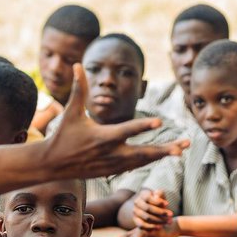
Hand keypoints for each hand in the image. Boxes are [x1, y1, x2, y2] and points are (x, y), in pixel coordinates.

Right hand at [44, 65, 187, 180]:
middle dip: (165, 149)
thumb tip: (77, 64)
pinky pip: (134, 166)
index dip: (144, 126)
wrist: (52, 164)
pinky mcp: (112, 171)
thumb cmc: (63, 135)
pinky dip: (148, 160)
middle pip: (144, 153)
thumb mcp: (71, 111)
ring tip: (181, 150)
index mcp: (103, 137)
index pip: (127, 130)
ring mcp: (113, 165)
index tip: (160, 122)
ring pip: (142, 161)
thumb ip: (79, 88)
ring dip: (162, 154)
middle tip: (184, 146)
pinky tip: (162, 154)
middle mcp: (111, 153)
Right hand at [131, 190, 171, 229]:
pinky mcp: (136, 220)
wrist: (154, 210)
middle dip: (161, 212)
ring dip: (159, 220)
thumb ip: (159, 194)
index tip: (168, 204)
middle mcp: (137, 202)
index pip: (148, 198)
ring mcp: (135, 212)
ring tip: (168, 221)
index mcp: (142, 194)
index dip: (158, 201)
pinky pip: (142, 225)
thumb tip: (156, 197)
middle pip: (148, 208)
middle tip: (171, 215)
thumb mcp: (161, 195)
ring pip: (147, 217)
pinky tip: (160, 227)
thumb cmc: (159, 201)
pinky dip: (151, 227)